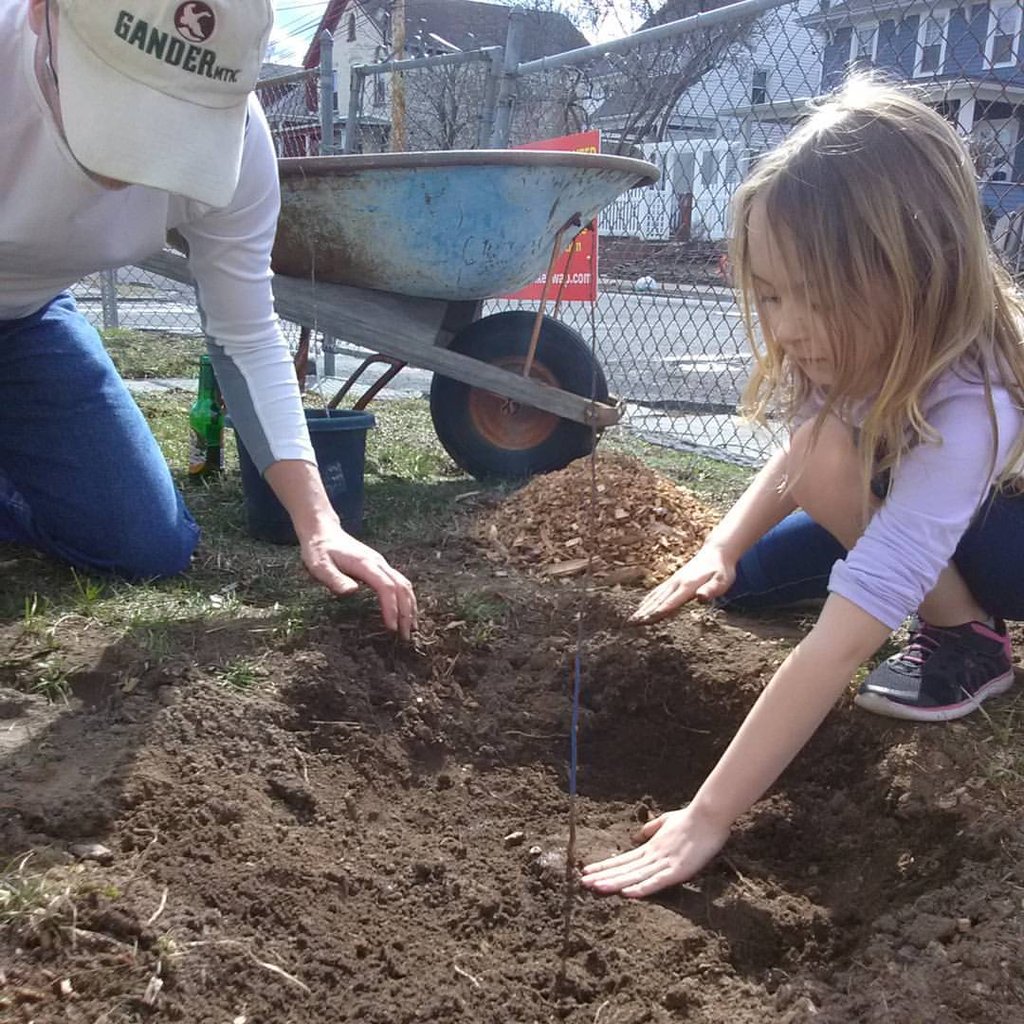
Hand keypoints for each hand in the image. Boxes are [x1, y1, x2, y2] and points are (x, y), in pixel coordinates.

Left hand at [299, 521, 416, 639]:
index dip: (391, 608)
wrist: (322, 532)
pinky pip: (400, 583)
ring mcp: (381, 564)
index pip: (386, 587)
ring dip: (410, 606)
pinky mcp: (380, 566)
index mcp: (365, 564)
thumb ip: (334, 579)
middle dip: (406, 612)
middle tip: (405, 637)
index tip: (391, 628)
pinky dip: (406, 599)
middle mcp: (378, 563)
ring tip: (411, 628)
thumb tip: (352, 592)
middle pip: (401, 587)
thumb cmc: (319, 551)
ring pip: (404, 584)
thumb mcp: (319, 566)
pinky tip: (405, 612)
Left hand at [580, 804, 730, 897]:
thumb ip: (649, 830)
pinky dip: (642, 888)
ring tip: (595, 888)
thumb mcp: (665, 823)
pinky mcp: (677, 870)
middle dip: (603, 877)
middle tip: (582, 883)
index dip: (605, 866)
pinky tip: (627, 893)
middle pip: (624, 869)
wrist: (708, 814)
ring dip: (615, 883)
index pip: (623, 859)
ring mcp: (664, 863)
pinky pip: (657, 881)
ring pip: (635, 876)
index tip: (587, 871)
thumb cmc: (689, 818)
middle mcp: (653, 855)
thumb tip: (635, 837)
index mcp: (651, 847)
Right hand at [631, 545, 735, 623]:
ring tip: (632, 619)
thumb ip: (711, 590)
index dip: (660, 611)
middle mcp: (677, 583)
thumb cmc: (720, 569)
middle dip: (645, 613)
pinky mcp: (673, 581)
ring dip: (643, 608)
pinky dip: (647, 600)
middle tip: (632, 624)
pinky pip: (657, 592)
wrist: (715, 552)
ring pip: (655, 597)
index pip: (672, 601)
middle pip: (658, 600)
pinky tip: (641, 606)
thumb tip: (701, 598)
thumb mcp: (722, 580)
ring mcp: (673, 581)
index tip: (647, 620)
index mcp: (688, 585)